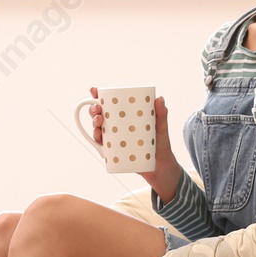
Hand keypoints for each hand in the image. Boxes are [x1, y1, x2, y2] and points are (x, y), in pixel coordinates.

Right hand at [89, 86, 181, 200]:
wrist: (161, 166)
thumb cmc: (160, 144)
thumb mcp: (161, 127)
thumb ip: (161, 114)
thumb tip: (159, 98)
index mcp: (125, 117)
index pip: (109, 104)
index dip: (98, 96)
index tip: (94, 90)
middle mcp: (116, 126)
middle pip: (99, 115)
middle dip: (93, 109)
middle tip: (98, 109)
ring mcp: (114, 139)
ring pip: (97, 129)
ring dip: (93, 124)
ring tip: (98, 122)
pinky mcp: (114, 152)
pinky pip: (102, 146)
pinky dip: (97, 141)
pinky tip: (98, 137)